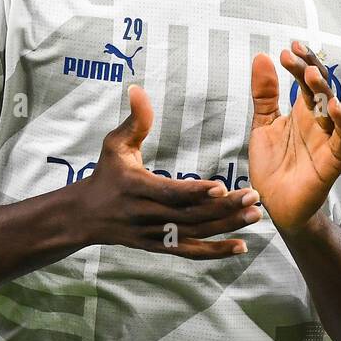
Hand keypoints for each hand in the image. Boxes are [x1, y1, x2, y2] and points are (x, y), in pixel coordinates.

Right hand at [72, 83, 263, 258]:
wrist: (85, 216)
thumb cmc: (106, 174)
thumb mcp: (114, 145)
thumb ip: (134, 121)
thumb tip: (138, 89)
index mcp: (137, 188)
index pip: (169, 193)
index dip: (194, 192)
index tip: (221, 187)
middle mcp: (146, 215)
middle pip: (189, 216)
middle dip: (223, 209)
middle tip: (254, 198)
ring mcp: (154, 235)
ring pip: (195, 234)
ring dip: (227, 226)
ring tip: (256, 215)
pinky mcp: (159, 246)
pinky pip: (191, 252)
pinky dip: (216, 252)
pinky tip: (242, 246)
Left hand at [248, 41, 340, 233]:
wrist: (274, 205)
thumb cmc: (272, 166)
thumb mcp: (263, 125)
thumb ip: (264, 94)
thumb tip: (262, 56)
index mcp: (302, 111)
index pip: (306, 80)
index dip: (300, 63)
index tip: (288, 49)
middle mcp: (317, 121)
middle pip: (321, 88)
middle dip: (310, 68)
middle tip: (294, 54)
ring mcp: (327, 138)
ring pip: (334, 108)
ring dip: (324, 90)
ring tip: (309, 74)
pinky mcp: (333, 159)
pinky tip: (334, 107)